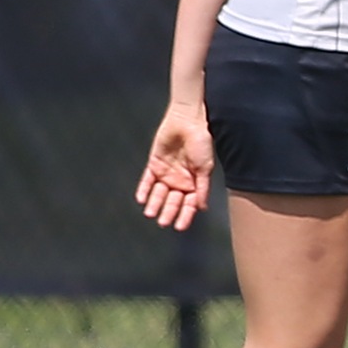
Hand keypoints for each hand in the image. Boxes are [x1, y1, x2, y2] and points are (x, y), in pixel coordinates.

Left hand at [137, 102, 214, 229]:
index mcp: (194, 183)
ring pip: (159, 193)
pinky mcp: (154, 165)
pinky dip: (144, 190)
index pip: (189, 204)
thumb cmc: (201, 142)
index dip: (185, 215)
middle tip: (164, 222)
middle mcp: (180, 181)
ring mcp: (166, 173)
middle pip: (173, 200)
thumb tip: (201, 208)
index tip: (180, 226)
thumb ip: (202, 188)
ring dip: (155, 203)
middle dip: (168, 212)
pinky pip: (147, 180)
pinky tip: (141, 199)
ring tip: (151, 213)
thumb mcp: (205, 168)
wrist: (187, 121)